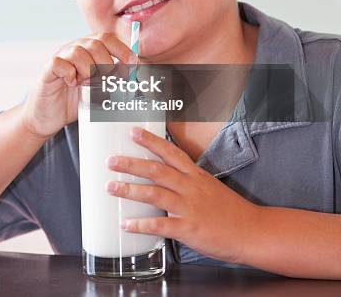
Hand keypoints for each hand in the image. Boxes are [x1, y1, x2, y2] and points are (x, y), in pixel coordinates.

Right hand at [21, 33, 136, 138]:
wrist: (49, 117)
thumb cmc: (76, 100)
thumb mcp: (100, 89)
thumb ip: (115, 80)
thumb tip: (136, 78)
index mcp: (89, 49)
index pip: (108, 38)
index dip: (122, 49)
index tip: (133, 64)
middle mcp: (74, 48)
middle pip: (95, 43)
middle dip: (106, 63)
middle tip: (107, 80)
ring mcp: (61, 58)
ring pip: (78, 52)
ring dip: (88, 70)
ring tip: (87, 84)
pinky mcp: (48, 70)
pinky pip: (60, 63)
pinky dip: (70, 74)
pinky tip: (72, 84)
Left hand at [105, 126, 257, 264]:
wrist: (251, 231)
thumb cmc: (231, 210)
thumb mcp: (210, 186)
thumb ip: (189, 181)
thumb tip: (167, 179)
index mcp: (195, 175)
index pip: (170, 152)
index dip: (151, 141)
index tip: (133, 133)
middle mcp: (190, 187)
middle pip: (157, 170)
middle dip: (131, 164)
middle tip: (111, 161)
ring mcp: (189, 207)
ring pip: (155, 194)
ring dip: (130, 190)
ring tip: (111, 187)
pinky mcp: (188, 229)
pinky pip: (160, 225)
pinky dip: (141, 224)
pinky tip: (126, 224)